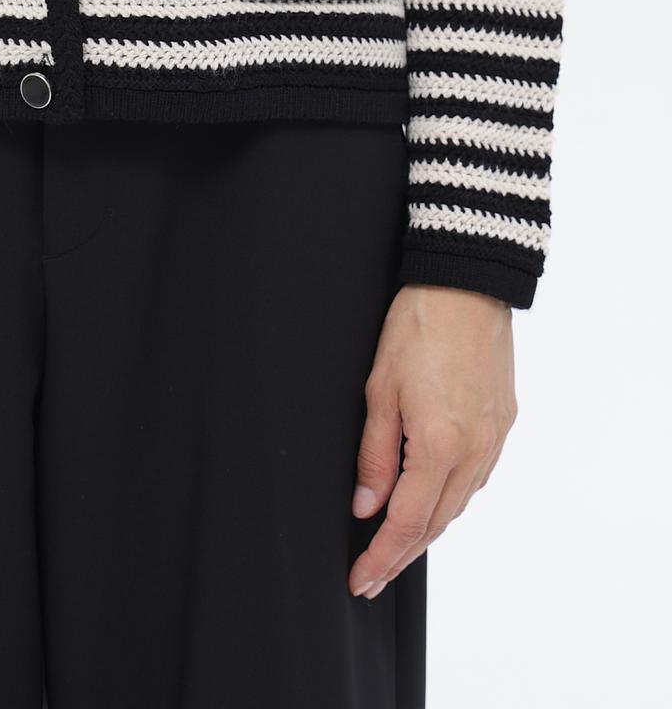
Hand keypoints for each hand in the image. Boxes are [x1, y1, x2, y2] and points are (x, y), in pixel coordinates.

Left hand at [348, 282, 516, 598]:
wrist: (467, 284)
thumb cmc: (418, 327)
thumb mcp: (379, 389)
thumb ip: (374, 455)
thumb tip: (367, 506)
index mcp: (440, 445)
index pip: (408, 523)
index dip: (382, 556)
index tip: (360, 580)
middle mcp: (474, 452)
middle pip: (437, 523)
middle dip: (402, 554)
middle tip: (372, 574)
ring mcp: (494, 440)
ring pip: (459, 503)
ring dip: (428, 529)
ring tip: (396, 545)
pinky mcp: (503, 424)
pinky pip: (476, 477)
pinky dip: (450, 498)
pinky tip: (431, 499)